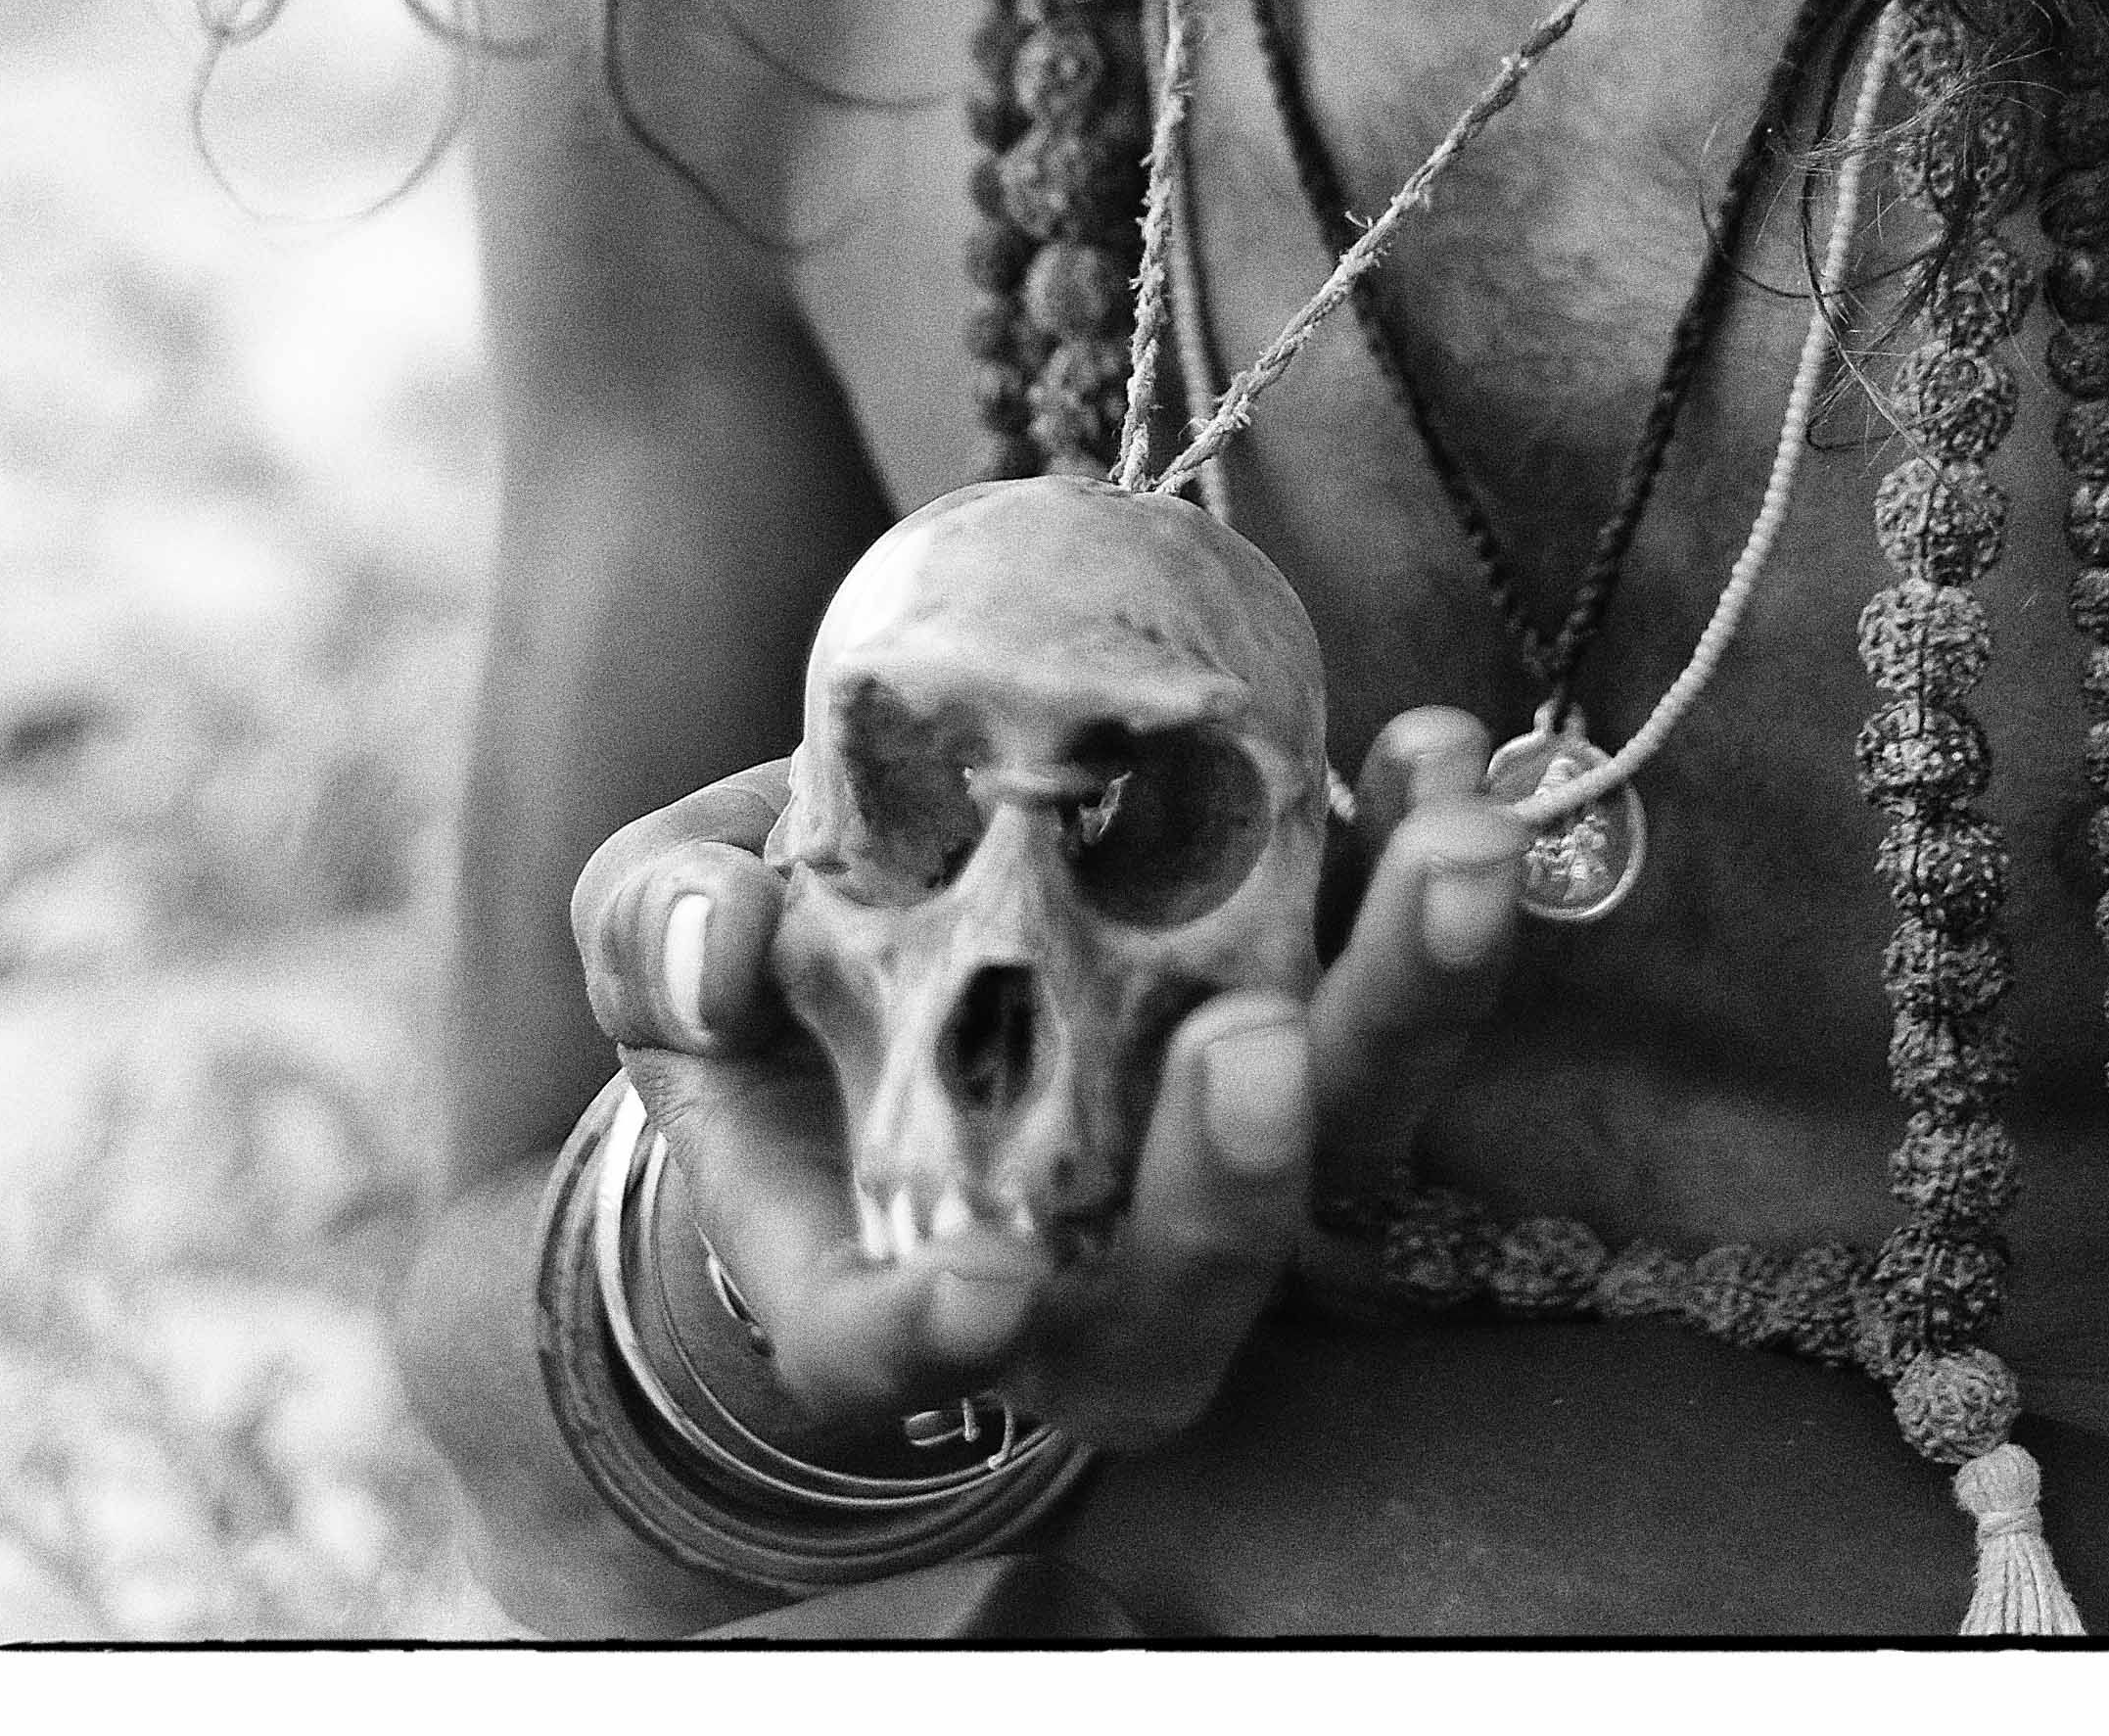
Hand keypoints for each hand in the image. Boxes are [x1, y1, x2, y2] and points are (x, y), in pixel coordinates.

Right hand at [569, 706, 1524, 1456]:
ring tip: (1449, 851)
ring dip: (1413, 1004)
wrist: (885, 910)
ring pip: (1350, 1142)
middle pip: (1191, 1284)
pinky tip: (1434, 756)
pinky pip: (1402, 983)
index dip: (932, 1337)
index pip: (896, 1352)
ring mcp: (1218, 1138)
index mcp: (887, 1263)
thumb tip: (719, 938)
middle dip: (1240, 1184)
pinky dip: (1421, 870)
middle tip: (1250, 1036)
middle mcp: (1085, 1247)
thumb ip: (663, 939)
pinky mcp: (1307, 1009)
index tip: (982, 1289)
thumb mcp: (659, 940)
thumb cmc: (758, 983)